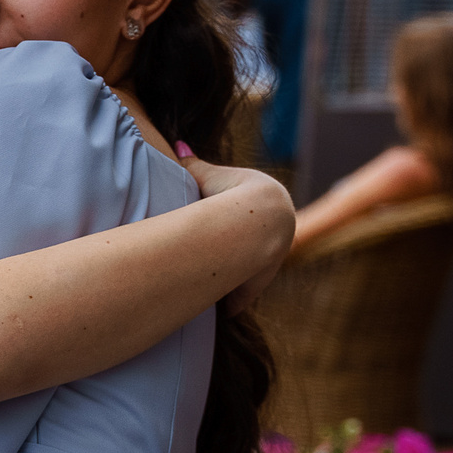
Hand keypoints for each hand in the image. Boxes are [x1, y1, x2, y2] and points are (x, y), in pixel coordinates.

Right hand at [178, 153, 291, 311]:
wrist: (257, 218)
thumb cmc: (229, 193)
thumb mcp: (208, 177)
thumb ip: (192, 166)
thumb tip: (179, 144)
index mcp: (267, 206)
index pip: (250, 218)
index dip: (234, 224)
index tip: (223, 234)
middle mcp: (274, 236)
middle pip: (253, 248)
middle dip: (240, 256)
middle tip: (219, 264)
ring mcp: (269, 260)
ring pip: (251, 272)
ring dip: (236, 279)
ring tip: (215, 290)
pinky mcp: (257, 282)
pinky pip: (243, 294)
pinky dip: (233, 299)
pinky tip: (223, 309)